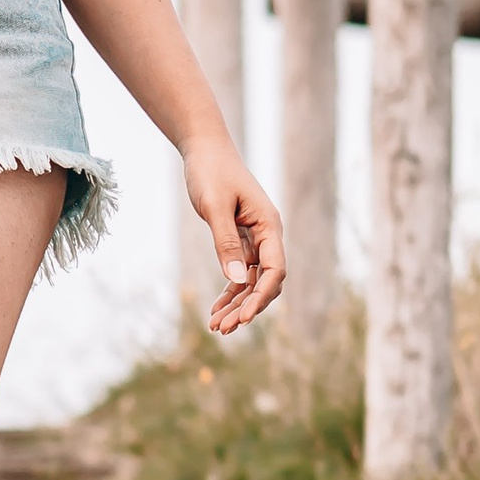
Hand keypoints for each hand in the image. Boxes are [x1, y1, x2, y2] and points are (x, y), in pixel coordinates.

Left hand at [184, 141, 287, 335]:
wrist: (204, 150)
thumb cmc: (210, 172)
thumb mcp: (215, 207)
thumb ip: (226, 243)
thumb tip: (236, 280)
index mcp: (269, 225)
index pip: (275, 270)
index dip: (261, 296)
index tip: (244, 318)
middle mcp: (267, 235)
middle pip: (265, 282)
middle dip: (246, 307)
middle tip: (223, 329)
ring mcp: (255, 240)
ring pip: (252, 282)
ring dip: (236, 305)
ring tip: (216, 327)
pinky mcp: (240, 240)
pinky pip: (240, 273)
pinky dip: (229, 292)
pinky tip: (216, 310)